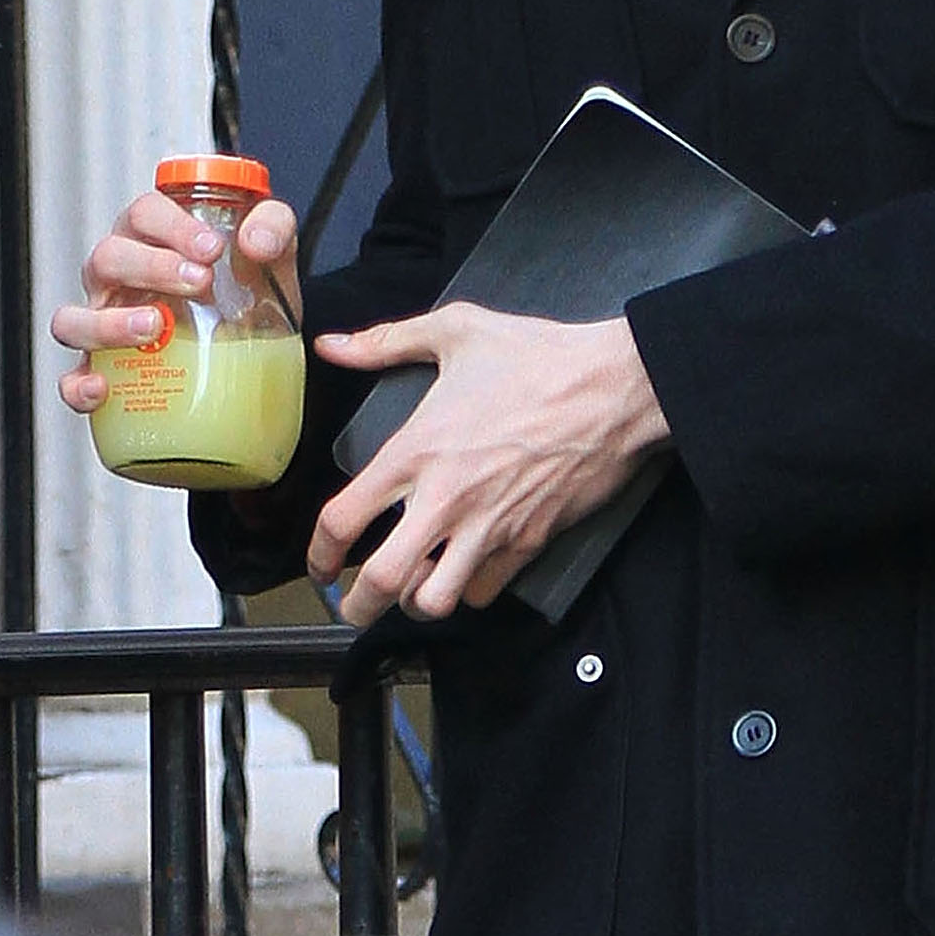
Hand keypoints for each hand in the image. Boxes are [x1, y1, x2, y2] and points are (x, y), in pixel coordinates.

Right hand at [52, 190, 302, 414]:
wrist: (255, 340)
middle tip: (199, 281)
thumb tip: (257, 243)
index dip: (172, 225)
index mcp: (152, 237)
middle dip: (151, 267)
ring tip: (154, 326)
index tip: (212, 247)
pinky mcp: (105, 371)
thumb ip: (272, 228)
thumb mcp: (271, 247)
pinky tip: (104, 388)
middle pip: (108, 258)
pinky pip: (73, 380)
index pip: (144, 214)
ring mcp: (105, 322)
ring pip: (74, 318)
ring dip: (107, 323)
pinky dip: (79, 386)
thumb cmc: (246, 282)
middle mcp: (118, 276)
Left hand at [308, 306, 670, 626]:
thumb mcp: (458, 329)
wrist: (617, 387)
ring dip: (416, 603)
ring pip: (434, 601)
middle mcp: (446, 498)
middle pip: (381, 582)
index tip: (320, 562)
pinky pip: (484, 590)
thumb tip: (333, 346)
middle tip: (354, 605)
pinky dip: (468, 590)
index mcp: (417, 450)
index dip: (318, 553)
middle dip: (357, 606)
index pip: (343, 520)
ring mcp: (490, 525)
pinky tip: (465, 571)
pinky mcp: (529, 540)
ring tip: (412, 591)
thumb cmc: (542, 357)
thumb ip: (387, 340)